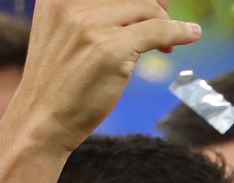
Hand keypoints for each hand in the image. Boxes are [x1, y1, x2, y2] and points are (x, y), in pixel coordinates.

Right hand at [14, 0, 200, 153]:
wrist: (43, 119)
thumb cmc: (61, 79)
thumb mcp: (65, 31)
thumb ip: (94, 11)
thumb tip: (155, 0)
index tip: (154, 5)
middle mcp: (70, 3)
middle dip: (153, 6)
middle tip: (162, 24)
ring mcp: (90, 26)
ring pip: (147, 8)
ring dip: (163, 23)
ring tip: (165, 45)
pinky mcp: (110, 50)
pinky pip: (158, 31)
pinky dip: (178, 31)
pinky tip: (190, 35)